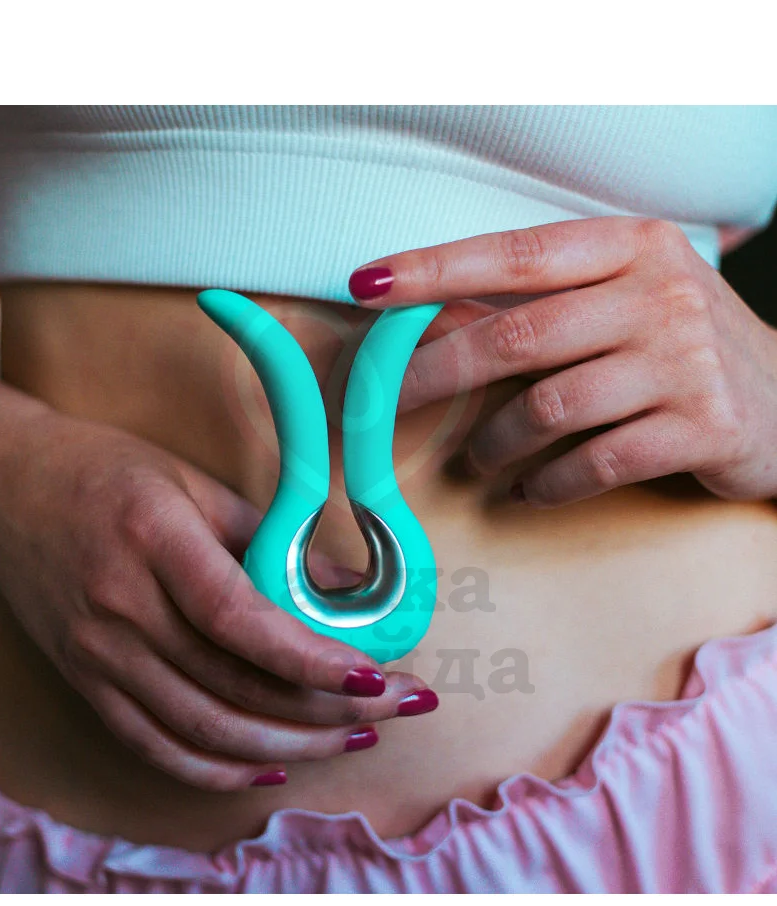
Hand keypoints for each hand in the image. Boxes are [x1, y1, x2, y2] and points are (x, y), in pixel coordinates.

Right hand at [0, 405, 434, 789]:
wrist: (3, 487)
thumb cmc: (104, 470)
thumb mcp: (194, 484)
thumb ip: (272, 538)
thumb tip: (351, 585)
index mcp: (154, 543)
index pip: (242, 622)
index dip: (314, 659)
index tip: (377, 676)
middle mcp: (121, 609)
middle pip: (233, 684)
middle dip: (325, 709)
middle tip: (393, 710)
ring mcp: (97, 654)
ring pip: (201, 727)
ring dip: (285, 745)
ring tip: (350, 739)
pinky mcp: (85, 680)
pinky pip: (152, 743)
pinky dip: (213, 768)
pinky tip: (267, 767)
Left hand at [348, 217, 776, 506]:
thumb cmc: (681, 349)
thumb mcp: (625, 302)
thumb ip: (547, 305)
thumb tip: (434, 322)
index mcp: (632, 247)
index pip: (516, 254)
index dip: (434, 270)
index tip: (366, 286)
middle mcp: (661, 294)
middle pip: (517, 336)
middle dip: (434, 373)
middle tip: (386, 402)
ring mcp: (686, 361)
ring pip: (550, 407)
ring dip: (495, 442)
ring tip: (477, 458)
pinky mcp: (705, 427)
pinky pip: (595, 463)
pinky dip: (547, 485)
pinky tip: (529, 492)